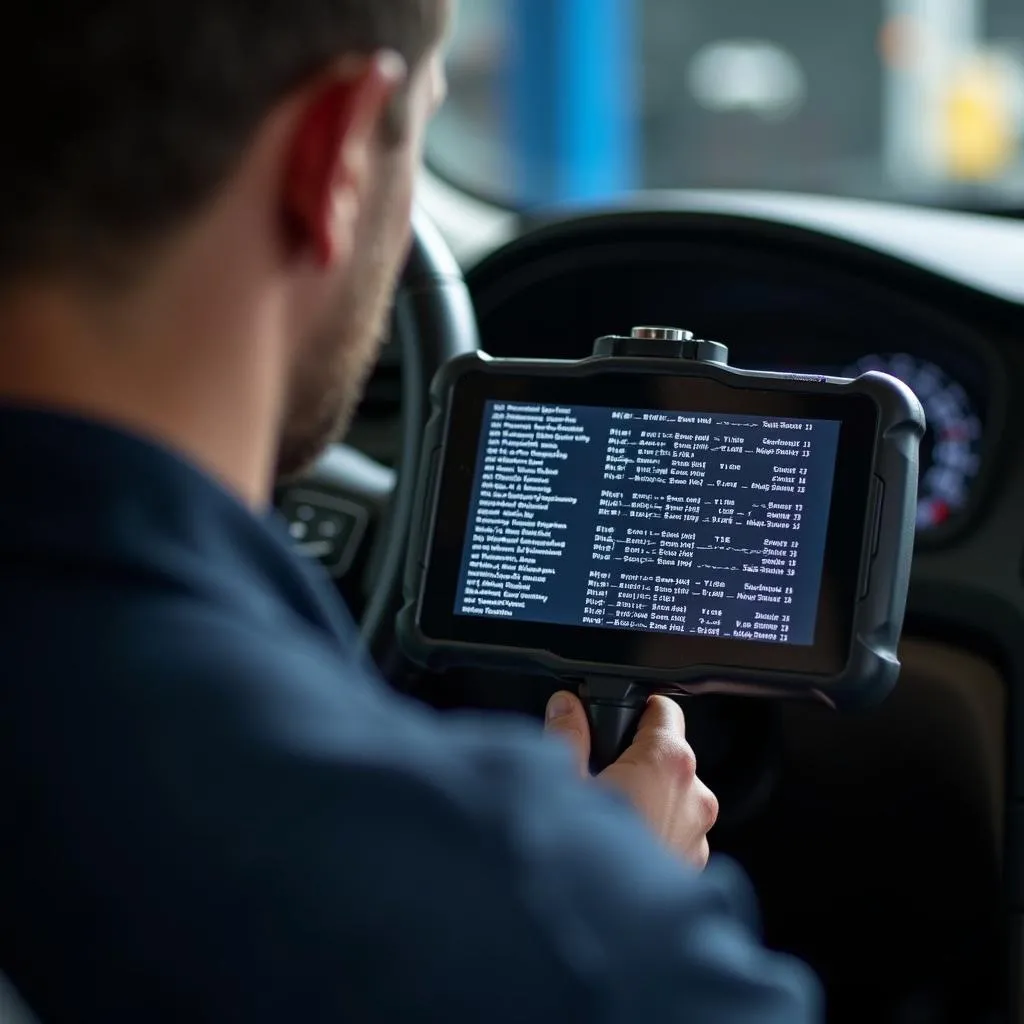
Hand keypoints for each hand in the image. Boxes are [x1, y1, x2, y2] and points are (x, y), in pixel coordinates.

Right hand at [544, 691, 718, 868]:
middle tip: (595, 778)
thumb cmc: (587, 864)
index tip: (613, 720)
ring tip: (601, 823)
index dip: (636, 711)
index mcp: (668, 764)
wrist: (607, 940)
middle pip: (666, 757)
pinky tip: (615, 851)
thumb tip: (566, 707)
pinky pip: (673, 834)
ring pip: (671, 799)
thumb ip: (567, 736)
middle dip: (634, 761)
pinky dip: (650, 834)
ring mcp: (698, 837)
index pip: (665, 710)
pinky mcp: (693, 870)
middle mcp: (694, 797)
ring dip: (643, 801)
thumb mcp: (563, 785)